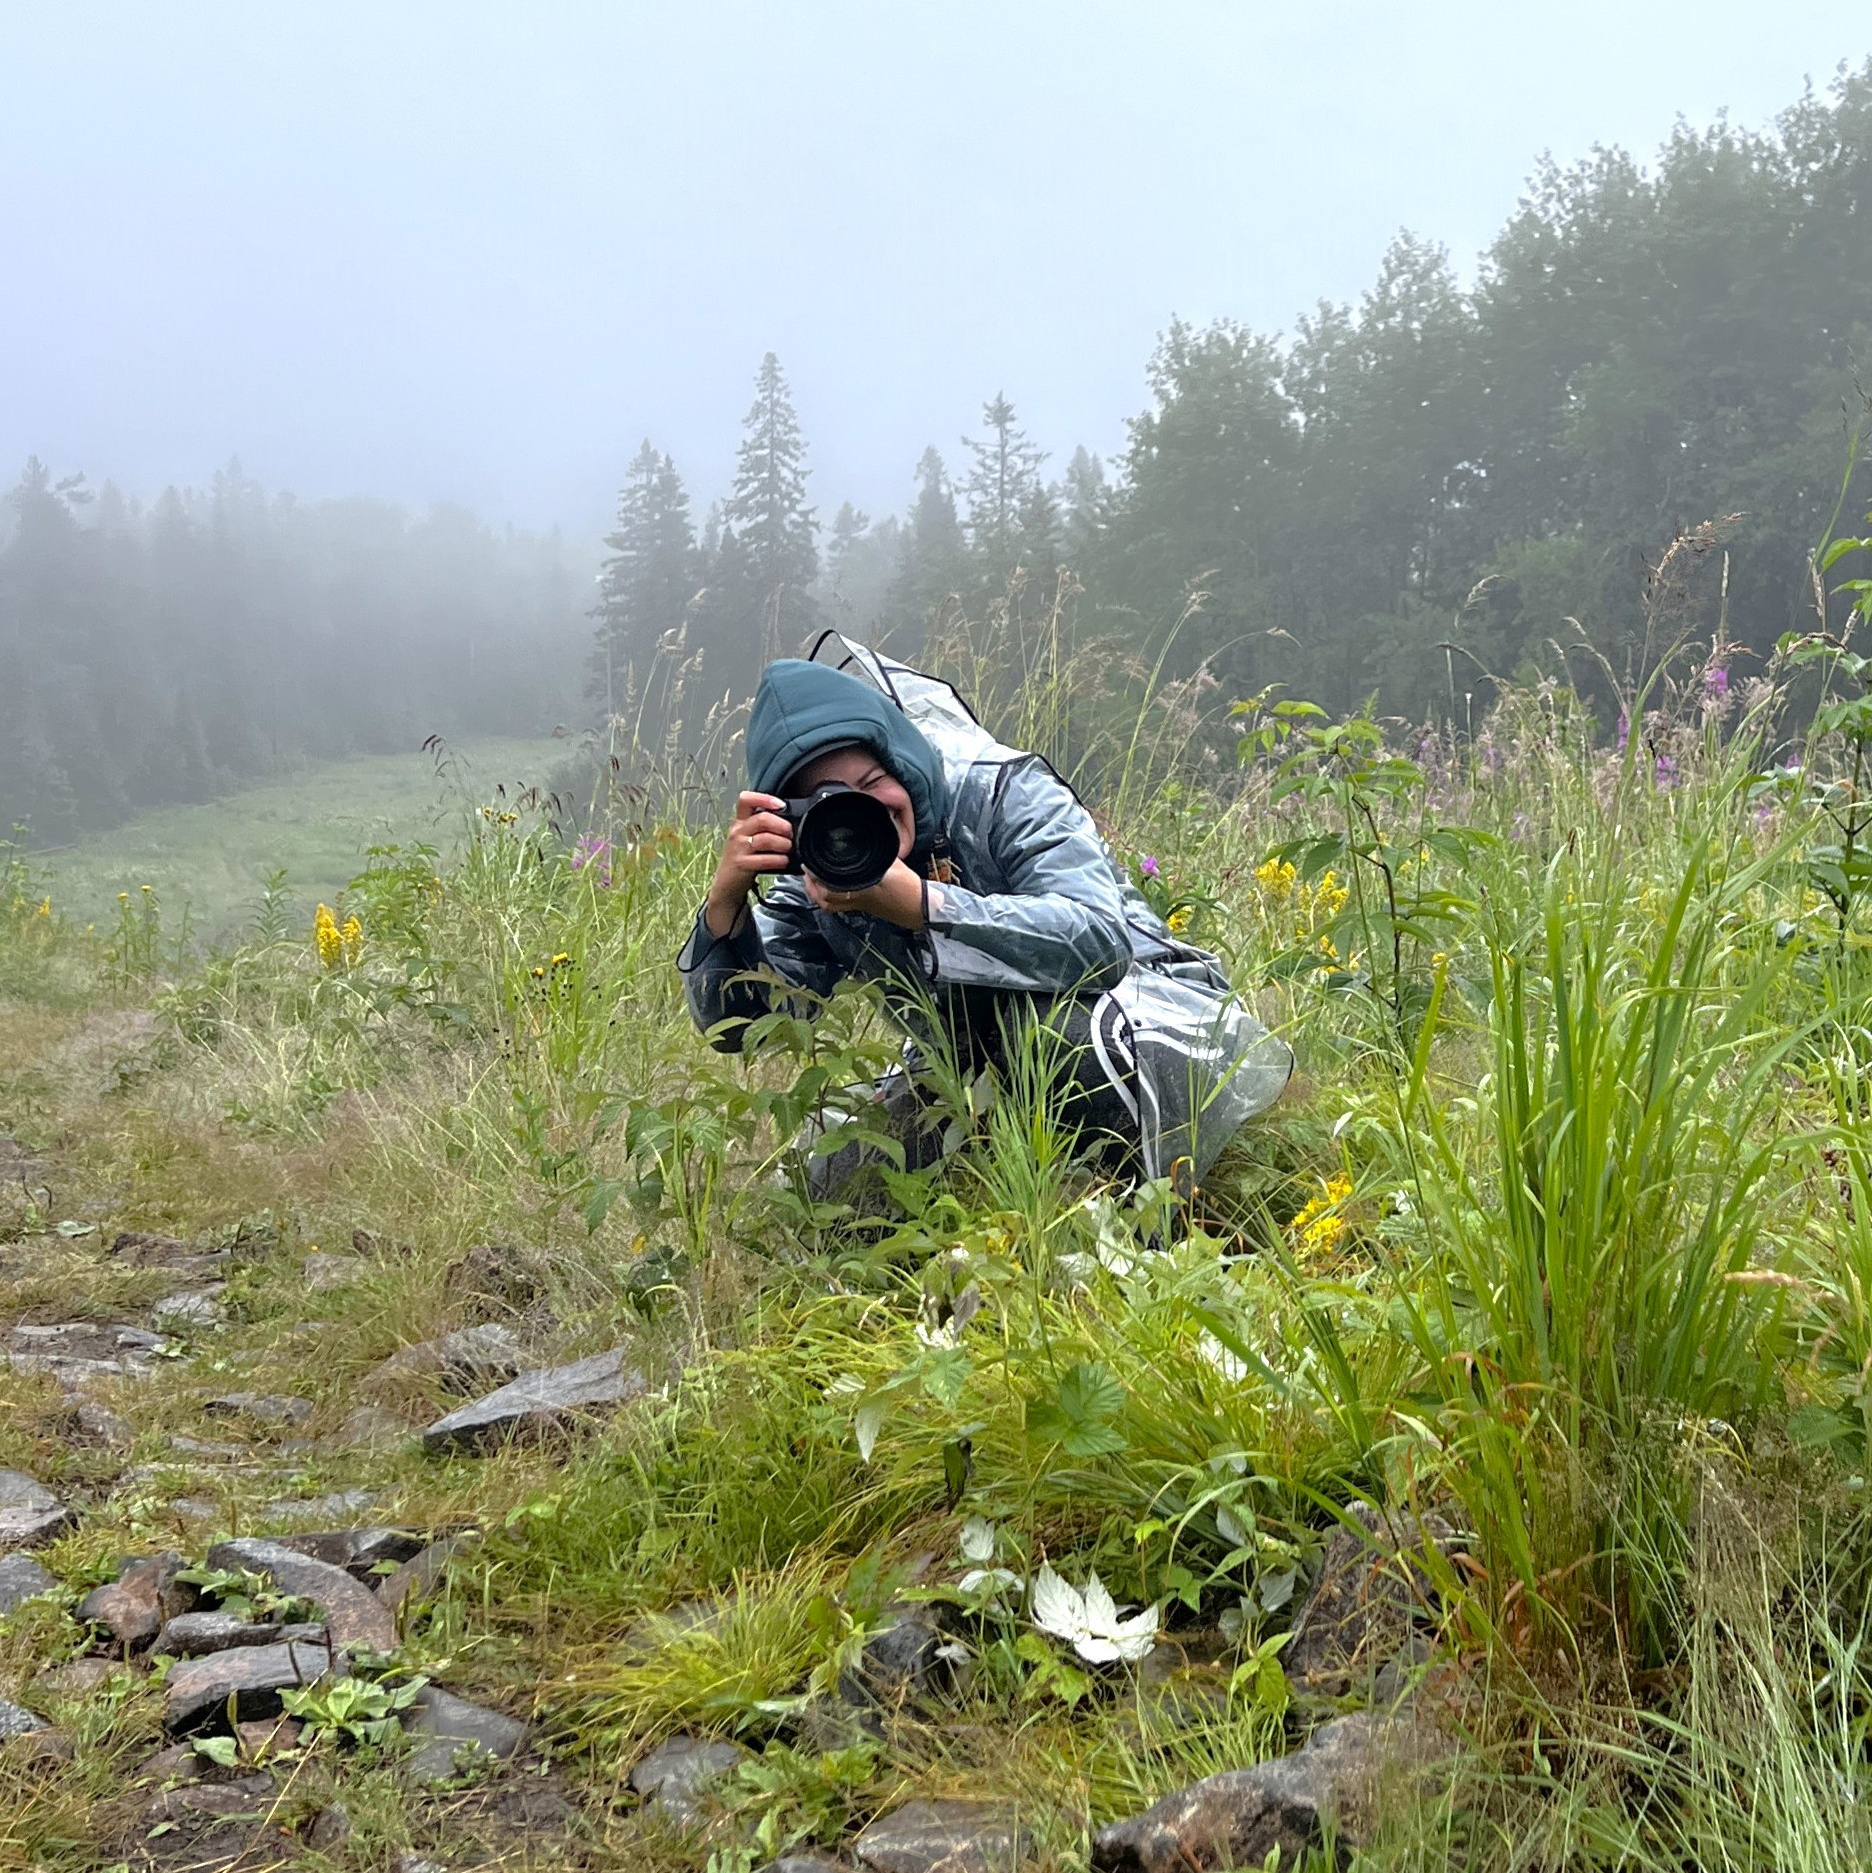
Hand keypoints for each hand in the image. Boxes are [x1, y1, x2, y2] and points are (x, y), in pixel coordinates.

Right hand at [704, 792, 790, 936]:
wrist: (727, 884)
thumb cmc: (744, 859)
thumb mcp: (749, 838)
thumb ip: (764, 828)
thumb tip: (791, 823)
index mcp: (740, 822)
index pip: (746, 799)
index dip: (764, 798)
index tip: (781, 805)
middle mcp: (737, 832)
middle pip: (762, 819)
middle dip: (782, 825)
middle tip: (791, 833)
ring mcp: (738, 848)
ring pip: (764, 839)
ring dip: (782, 844)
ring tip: (788, 849)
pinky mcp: (741, 864)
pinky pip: (763, 859)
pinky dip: (778, 860)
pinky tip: (783, 861)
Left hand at [804, 859, 930, 930]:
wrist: (918, 906)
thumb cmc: (907, 885)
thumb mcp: (892, 860)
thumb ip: (879, 847)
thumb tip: (874, 829)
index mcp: (860, 887)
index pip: (830, 884)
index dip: (815, 875)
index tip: (809, 863)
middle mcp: (855, 898)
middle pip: (824, 896)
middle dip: (811, 883)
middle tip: (807, 868)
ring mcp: (856, 905)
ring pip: (828, 904)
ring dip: (816, 893)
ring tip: (811, 879)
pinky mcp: (860, 908)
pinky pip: (836, 907)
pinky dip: (826, 900)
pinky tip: (825, 890)